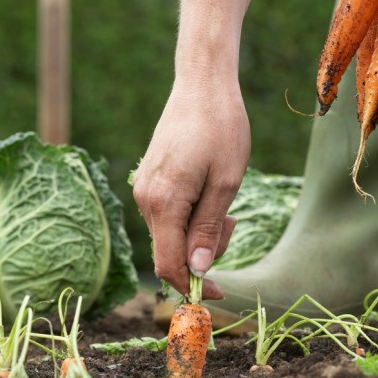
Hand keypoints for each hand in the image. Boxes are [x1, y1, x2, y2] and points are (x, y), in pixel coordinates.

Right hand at [132, 76, 250, 298]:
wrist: (202, 84)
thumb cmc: (221, 129)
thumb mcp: (226, 183)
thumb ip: (208, 229)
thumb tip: (198, 271)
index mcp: (163, 202)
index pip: (169, 265)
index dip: (193, 286)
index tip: (220, 293)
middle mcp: (145, 198)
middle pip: (170, 251)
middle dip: (204, 250)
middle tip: (233, 220)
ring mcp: (144, 188)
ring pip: (169, 233)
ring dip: (199, 231)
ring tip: (225, 200)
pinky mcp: (149, 178)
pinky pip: (167, 214)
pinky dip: (190, 215)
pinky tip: (209, 191)